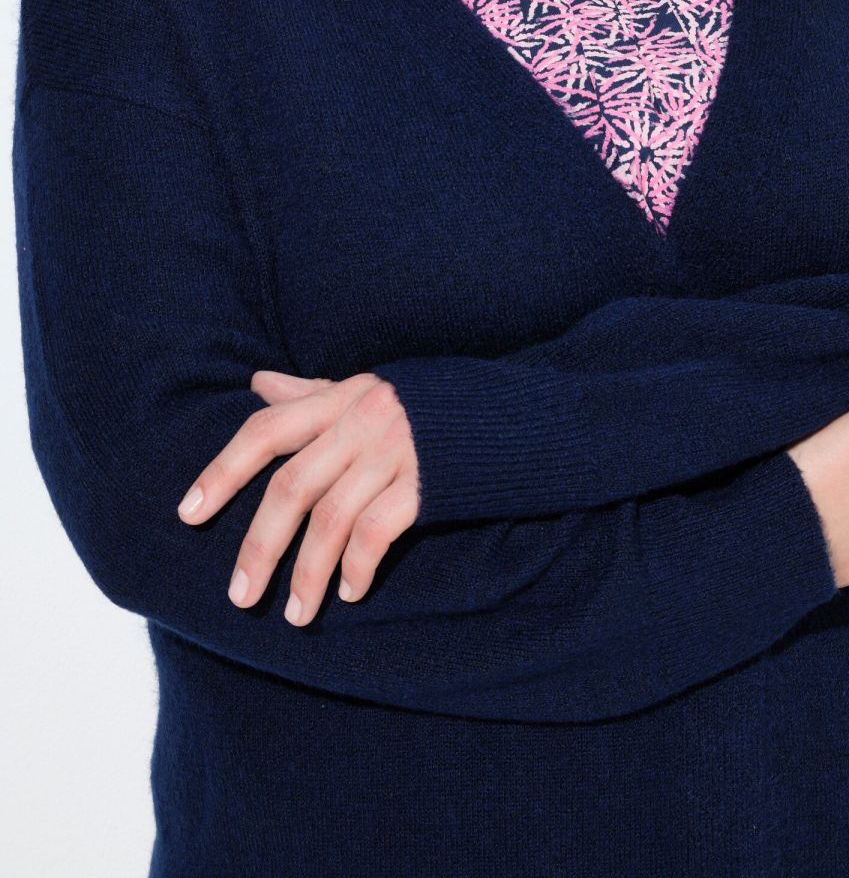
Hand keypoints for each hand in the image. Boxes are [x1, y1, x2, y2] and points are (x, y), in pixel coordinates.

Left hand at [176, 369, 420, 624]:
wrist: (510, 415)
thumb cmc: (429, 405)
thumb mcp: (368, 389)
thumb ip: (311, 394)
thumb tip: (257, 382)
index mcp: (341, 397)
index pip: (267, 429)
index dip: (223, 471)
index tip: (189, 514)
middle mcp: (361, 421)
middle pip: (291, 486)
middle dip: (259, 545)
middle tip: (240, 597)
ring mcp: (395, 452)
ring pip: (330, 520)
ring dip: (306, 574)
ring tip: (294, 615)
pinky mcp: (425, 484)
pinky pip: (376, 534)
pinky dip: (358, 569)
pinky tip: (351, 592)